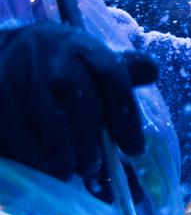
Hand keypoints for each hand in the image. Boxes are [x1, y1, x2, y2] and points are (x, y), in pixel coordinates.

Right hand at [0, 22, 157, 180]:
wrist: (7, 53)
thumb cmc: (61, 68)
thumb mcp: (93, 66)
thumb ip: (123, 74)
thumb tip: (151, 70)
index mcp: (82, 43)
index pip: (113, 73)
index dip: (126, 115)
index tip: (135, 149)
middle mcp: (51, 48)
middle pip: (78, 94)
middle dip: (89, 137)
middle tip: (91, 167)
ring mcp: (19, 65)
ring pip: (46, 113)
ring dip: (60, 150)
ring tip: (66, 171)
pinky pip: (14, 127)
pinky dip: (29, 151)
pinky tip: (38, 165)